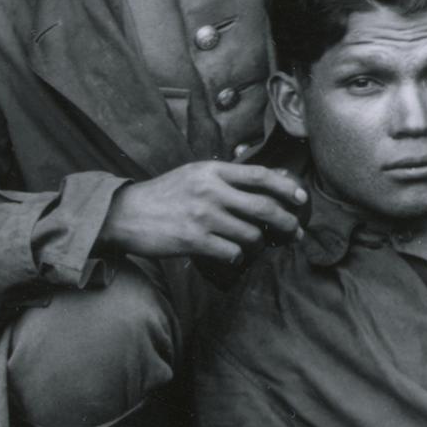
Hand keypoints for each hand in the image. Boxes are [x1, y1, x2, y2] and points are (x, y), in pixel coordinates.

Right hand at [104, 159, 310, 267]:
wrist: (124, 214)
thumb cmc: (163, 195)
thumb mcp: (193, 175)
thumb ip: (224, 178)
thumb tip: (264, 186)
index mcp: (212, 171)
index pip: (261, 175)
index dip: (287, 187)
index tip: (302, 198)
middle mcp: (210, 191)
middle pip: (264, 207)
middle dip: (287, 222)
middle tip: (296, 231)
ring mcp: (203, 216)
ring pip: (250, 233)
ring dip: (258, 242)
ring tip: (255, 244)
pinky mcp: (193, 240)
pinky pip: (232, 252)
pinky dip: (237, 255)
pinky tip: (231, 253)